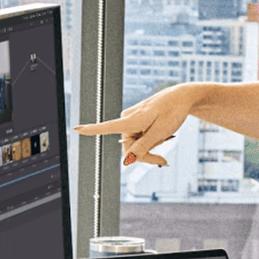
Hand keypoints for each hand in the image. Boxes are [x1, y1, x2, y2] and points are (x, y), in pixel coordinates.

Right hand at [75, 82, 195, 166]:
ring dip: (151, 147)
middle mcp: (127, 119)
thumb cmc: (172, 111)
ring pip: (136, 145)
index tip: (77, 129)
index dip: (92, 130)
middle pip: (129, 149)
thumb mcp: (161, 132)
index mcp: (132, 120)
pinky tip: (161, 133)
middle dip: (145, 155)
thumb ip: (144, 146)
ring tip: (164, 136)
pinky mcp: (137, 122)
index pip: (108, 127)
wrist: (181, 98)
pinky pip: (141, 139)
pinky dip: (151, 141)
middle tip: (163, 160)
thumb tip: (128, 159)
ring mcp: (132, 121)